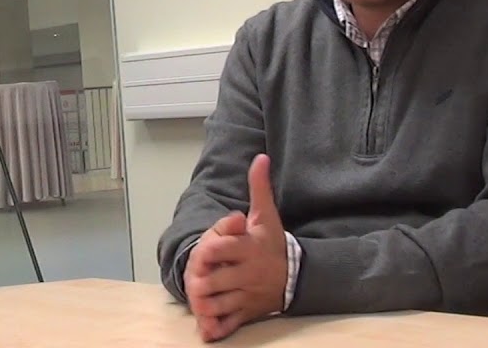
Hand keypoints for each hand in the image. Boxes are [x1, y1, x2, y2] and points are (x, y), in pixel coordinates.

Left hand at [184, 154, 288, 341]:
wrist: (296, 276)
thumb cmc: (272, 244)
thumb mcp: (266, 216)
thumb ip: (259, 188)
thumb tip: (260, 158)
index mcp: (248, 249)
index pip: (218, 249)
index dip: (204, 250)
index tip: (200, 252)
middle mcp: (247, 274)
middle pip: (213, 281)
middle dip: (197, 281)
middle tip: (191, 280)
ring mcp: (247, 296)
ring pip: (218, 304)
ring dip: (202, 304)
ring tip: (195, 300)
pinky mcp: (248, 313)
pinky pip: (229, 325)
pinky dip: (215, 328)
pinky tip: (205, 327)